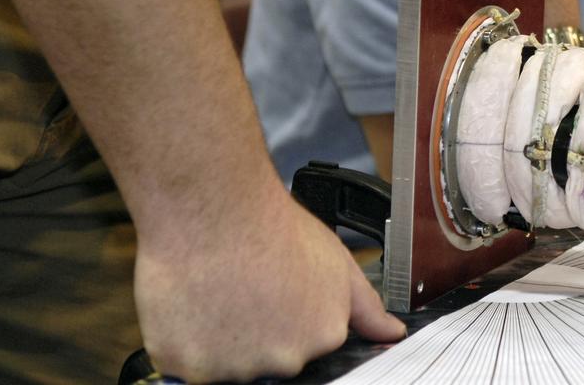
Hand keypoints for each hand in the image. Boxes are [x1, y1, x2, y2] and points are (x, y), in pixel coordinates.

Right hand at [134, 186, 404, 381]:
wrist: (216, 213)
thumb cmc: (272, 229)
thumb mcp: (339, 263)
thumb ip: (367, 307)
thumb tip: (393, 332)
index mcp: (323, 337)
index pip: (308, 343)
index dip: (291, 314)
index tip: (279, 293)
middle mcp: (285, 361)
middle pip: (271, 358)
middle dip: (260, 329)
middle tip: (249, 287)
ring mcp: (238, 368)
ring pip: (230, 364)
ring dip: (225, 336)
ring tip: (224, 289)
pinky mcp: (192, 368)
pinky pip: (191, 365)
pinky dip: (190, 341)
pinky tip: (198, 302)